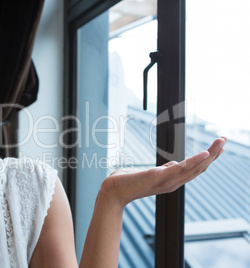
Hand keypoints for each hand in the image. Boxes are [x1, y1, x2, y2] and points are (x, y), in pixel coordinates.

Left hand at [100, 137, 226, 206]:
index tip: (218, 148)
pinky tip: (204, 154)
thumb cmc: (127, 182)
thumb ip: (163, 170)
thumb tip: (174, 163)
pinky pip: (179, 169)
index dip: (207, 160)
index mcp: (170, 181)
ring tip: (220, 143)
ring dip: (208, 155)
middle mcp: (172, 183)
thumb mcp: (149, 174)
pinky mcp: (158, 177)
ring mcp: (166, 181)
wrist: (111, 192)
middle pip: (198, 169)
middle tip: (225, 140)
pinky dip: (193, 161)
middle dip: (213, 155)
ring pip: (193, 168)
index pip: (194, 170)